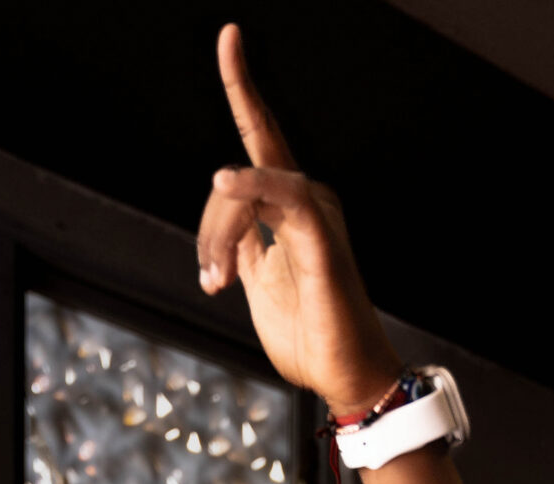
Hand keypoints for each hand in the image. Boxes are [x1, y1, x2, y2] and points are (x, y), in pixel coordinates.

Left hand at [196, 23, 400, 415]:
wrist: (344, 378)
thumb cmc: (310, 335)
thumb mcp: (258, 282)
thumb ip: (242, 244)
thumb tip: (224, 222)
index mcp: (292, 207)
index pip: (261, 136)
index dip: (243, 85)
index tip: (229, 36)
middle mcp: (308, 200)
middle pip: (236, 176)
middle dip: (210, 227)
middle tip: (209, 282)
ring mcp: (318, 216)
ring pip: (249, 188)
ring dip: (218, 234)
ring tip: (215, 283)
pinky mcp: (321, 240)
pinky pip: (283, 197)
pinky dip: (251, 187)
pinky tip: (224, 184)